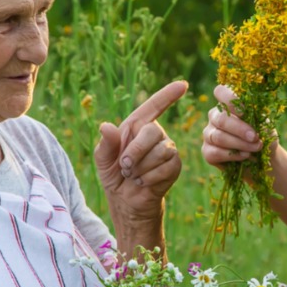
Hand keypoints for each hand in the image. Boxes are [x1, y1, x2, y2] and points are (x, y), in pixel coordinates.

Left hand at [95, 81, 187, 220]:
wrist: (126, 201)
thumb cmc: (114, 176)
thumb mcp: (102, 160)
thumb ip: (105, 144)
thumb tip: (106, 126)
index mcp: (136, 126)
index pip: (154, 106)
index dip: (168, 95)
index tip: (183, 84)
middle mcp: (155, 134)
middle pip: (152, 131)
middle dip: (135, 151)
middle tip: (125, 166)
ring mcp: (167, 149)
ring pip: (160, 151)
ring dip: (141, 168)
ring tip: (133, 176)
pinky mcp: (175, 166)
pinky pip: (166, 167)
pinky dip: (149, 178)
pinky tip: (144, 182)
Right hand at [201, 84, 264, 168]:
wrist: (263, 158)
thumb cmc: (263, 135)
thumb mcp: (265, 123)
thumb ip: (257, 117)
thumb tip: (249, 119)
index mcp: (227, 104)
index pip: (220, 92)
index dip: (230, 99)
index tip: (246, 110)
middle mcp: (215, 116)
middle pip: (221, 119)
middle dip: (240, 129)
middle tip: (255, 137)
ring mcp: (209, 134)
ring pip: (219, 137)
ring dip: (240, 144)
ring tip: (256, 148)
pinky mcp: (207, 152)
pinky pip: (215, 153)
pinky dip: (233, 155)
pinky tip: (245, 156)